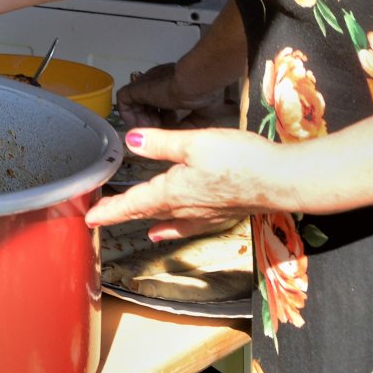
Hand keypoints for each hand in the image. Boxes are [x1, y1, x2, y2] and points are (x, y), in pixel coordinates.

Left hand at [85, 126, 289, 240]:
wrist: (282, 181)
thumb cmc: (241, 160)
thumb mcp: (194, 142)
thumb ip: (160, 143)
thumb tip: (130, 141)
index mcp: (173, 191)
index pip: (133, 203)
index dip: (109, 210)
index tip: (89, 217)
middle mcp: (185, 209)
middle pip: (145, 213)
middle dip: (121, 214)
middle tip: (99, 217)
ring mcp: (205, 215)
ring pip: (165, 219)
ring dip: (144, 219)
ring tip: (129, 224)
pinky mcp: (222, 215)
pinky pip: (188, 227)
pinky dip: (172, 230)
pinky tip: (166, 232)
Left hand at [117, 62, 227, 128]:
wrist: (196, 82)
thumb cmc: (205, 94)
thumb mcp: (203, 115)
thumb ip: (189, 126)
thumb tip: (179, 138)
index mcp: (175, 83)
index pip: (164, 102)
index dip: (166, 119)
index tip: (173, 130)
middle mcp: (159, 82)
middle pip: (149, 105)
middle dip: (154, 123)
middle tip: (161, 135)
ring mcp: (147, 84)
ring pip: (136, 105)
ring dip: (142, 123)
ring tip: (151, 135)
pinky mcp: (136, 88)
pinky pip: (124, 101)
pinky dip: (129, 117)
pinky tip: (138, 128)